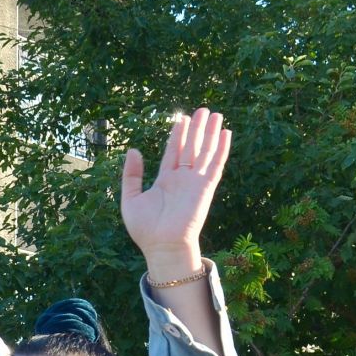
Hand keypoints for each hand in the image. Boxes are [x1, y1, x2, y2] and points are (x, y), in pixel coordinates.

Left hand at [120, 108, 231, 280]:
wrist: (162, 246)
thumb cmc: (145, 229)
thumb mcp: (130, 198)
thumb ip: (132, 174)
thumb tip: (134, 150)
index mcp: (165, 181)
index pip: (174, 151)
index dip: (178, 134)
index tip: (182, 118)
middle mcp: (182, 179)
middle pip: (192, 147)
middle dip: (197, 129)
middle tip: (202, 109)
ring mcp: (195, 182)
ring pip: (205, 152)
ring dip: (210, 133)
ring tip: (215, 113)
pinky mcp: (205, 188)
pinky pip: (215, 165)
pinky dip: (221, 149)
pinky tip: (226, 134)